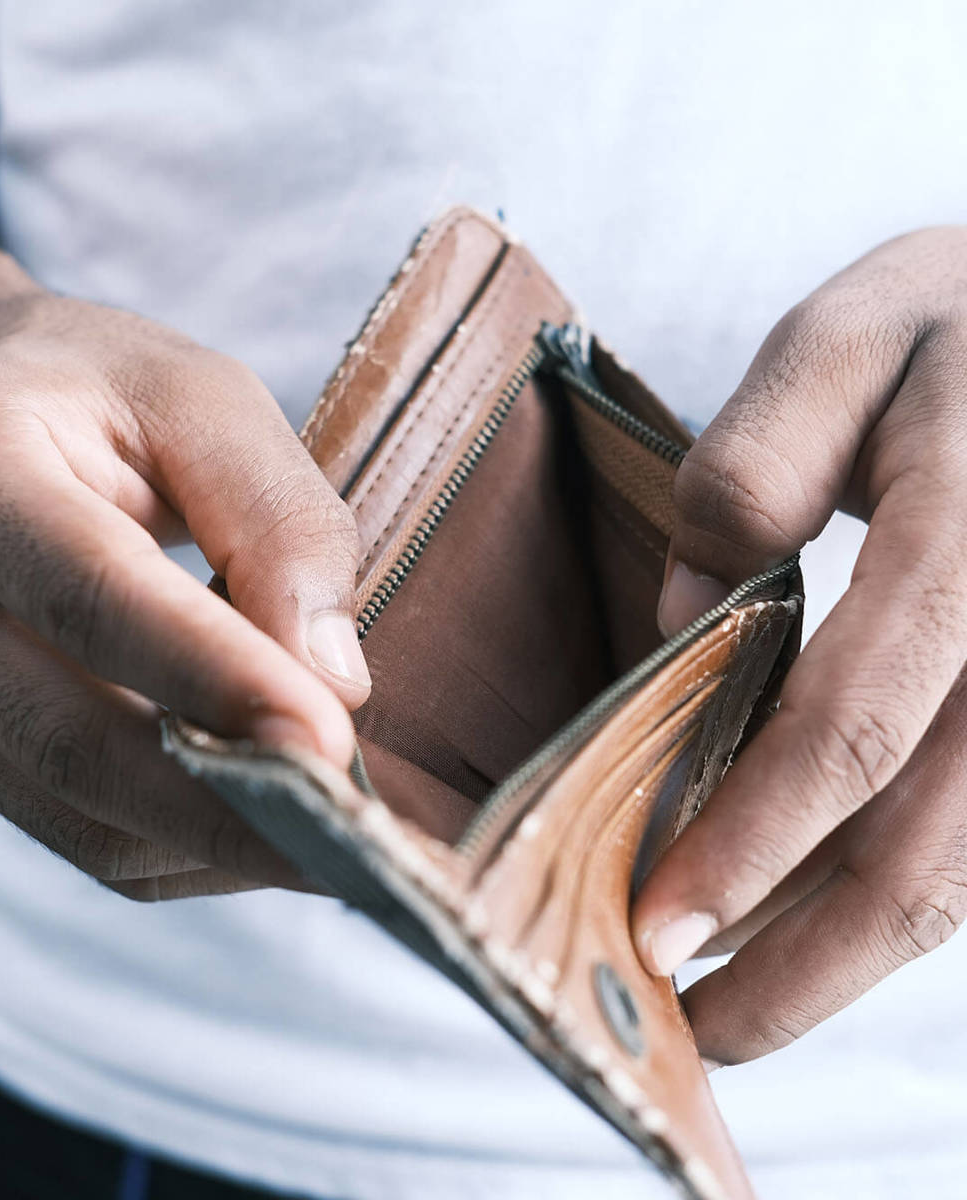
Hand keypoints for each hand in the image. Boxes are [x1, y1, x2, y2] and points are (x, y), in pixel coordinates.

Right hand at [0, 281, 371, 898]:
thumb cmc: (105, 398)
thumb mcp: (208, 401)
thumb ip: (277, 522)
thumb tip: (334, 683)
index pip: (91, 595)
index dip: (213, 677)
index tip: (330, 743)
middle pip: (70, 738)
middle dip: (224, 803)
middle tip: (353, 835)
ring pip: (76, 816)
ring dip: (215, 841)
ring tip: (331, 837)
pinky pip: (78, 837)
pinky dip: (183, 850)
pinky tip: (261, 823)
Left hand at [633, 228, 966, 1064]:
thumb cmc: (957, 319)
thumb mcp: (843, 340)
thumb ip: (754, 466)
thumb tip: (686, 613)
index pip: (860, 723)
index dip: (757, 839)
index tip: (661, 925)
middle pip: (931, 845)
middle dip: (806, 956)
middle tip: (696, 1022)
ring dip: (850, 955)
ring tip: (746, 1007)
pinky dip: (900, 895)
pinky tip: (818, 919)